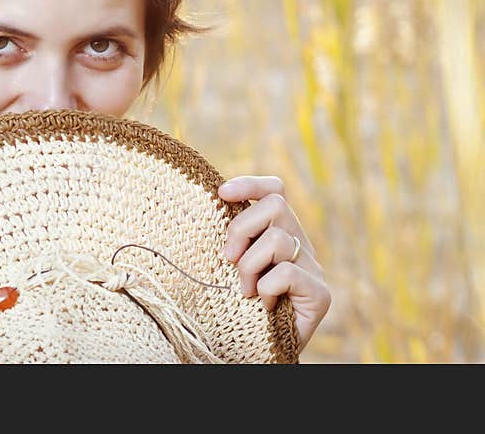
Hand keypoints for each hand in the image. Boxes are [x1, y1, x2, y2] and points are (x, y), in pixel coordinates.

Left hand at [218, 175, 329, 352]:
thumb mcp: (227, 264)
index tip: (222, 192)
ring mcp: (313, 268)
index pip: (275, 190)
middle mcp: (300, 244)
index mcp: (279, 232)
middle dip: (242, 228)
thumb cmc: (236, 304)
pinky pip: (286, 273)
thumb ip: (230, 237)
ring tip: (244, 290)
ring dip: (249, 266)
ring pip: (277, 240)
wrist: (255, 351)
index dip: (251, 185)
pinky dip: (266, 289)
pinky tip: (264, 304)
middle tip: (228, 258)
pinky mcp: (321, 294)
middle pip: (276, 205)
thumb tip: (213, 202)